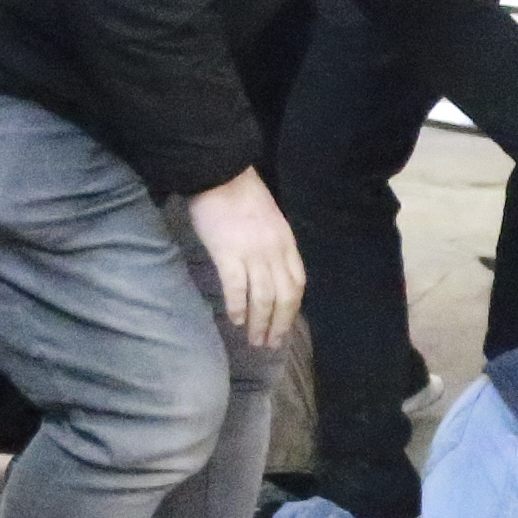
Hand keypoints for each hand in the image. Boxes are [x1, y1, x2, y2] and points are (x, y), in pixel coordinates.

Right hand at [188, 167, 306, 349]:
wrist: (219, 172)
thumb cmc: (240, 194)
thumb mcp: (269, 220)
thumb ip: (273, 245)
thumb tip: (269, 272)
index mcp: (286, 242)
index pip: (297, 283)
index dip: (292, 310)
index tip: (284, 327)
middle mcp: (274, 251)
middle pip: (284, 297)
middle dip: (279, 324)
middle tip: (270, 344)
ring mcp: (253, 253)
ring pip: (263, 297)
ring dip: (260, 323)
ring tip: (254, 340)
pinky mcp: (228, 253)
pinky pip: (237, 288)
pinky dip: (238, 307)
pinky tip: (235, 320)